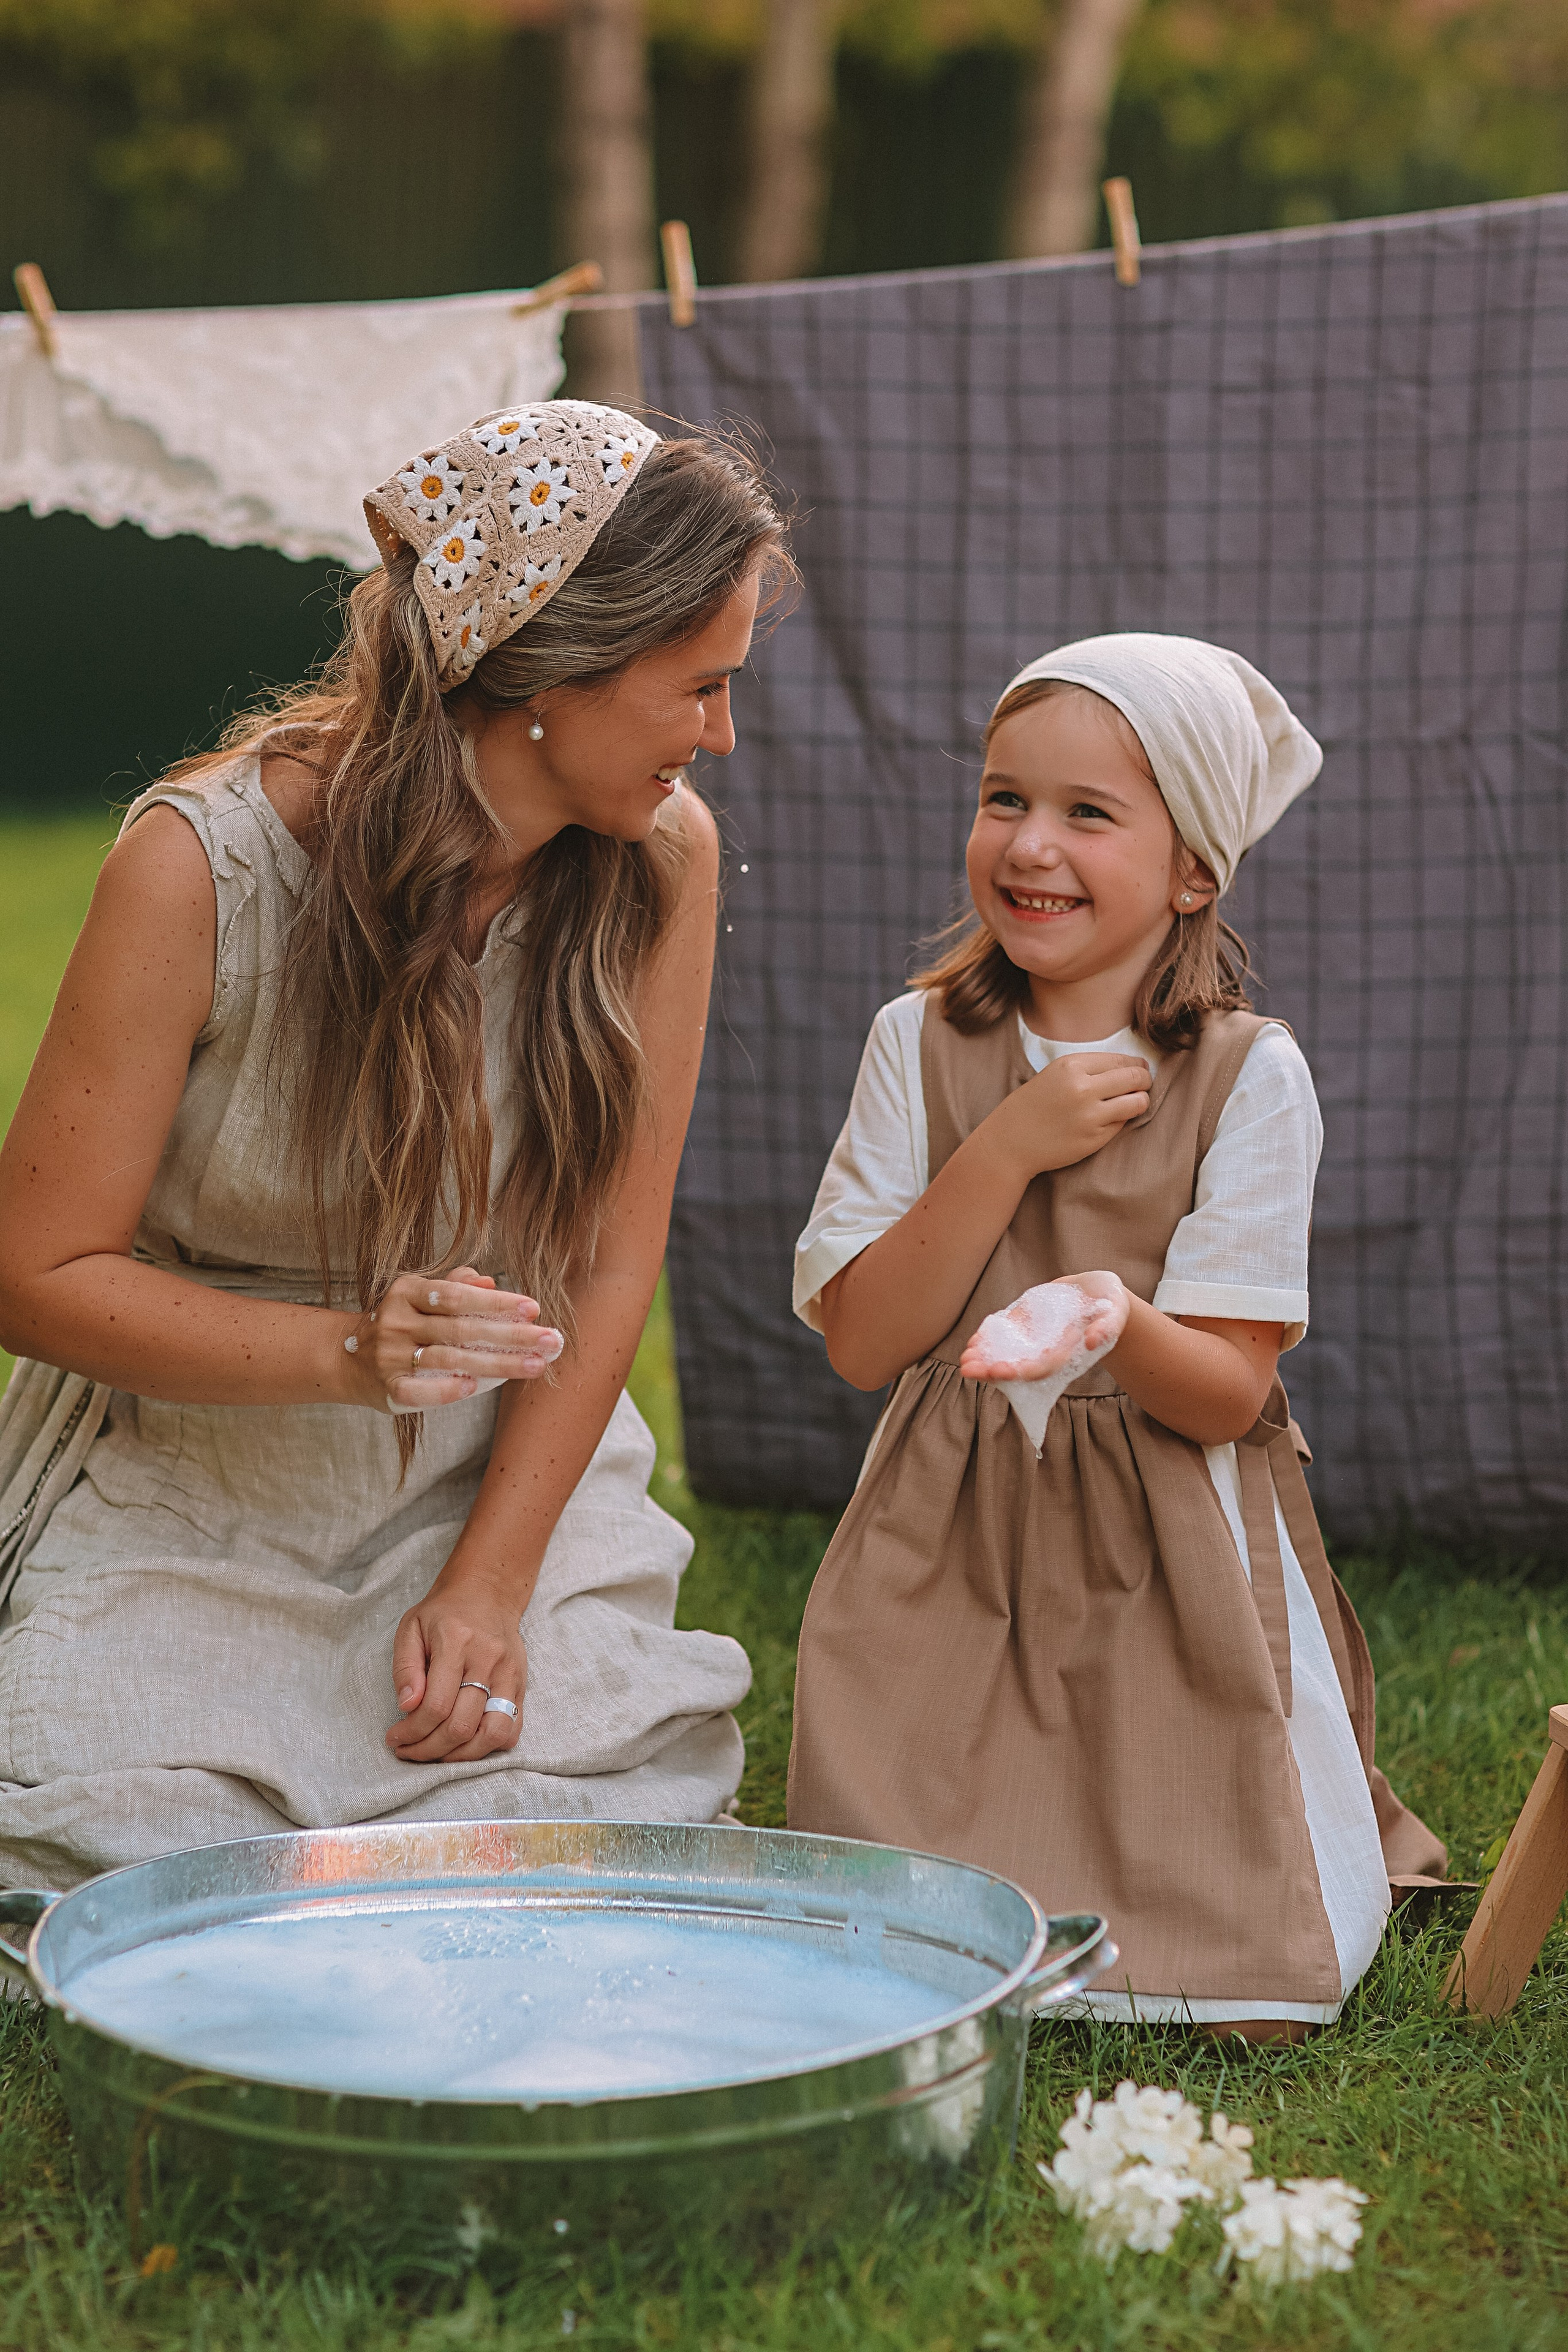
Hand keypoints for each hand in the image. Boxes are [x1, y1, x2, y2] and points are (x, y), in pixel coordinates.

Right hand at [339, 1265, 562, 1413]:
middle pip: (461, 1329)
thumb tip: (490, 1281)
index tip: (534, 1308)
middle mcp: (397, 1321)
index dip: (496, 1302)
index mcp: (407, 1291)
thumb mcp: (421, 1296)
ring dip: (496, 1364)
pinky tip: (473, 1387)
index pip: (458, 1295)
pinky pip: (418, 1391)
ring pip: (449, 1360)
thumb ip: (455, 1286)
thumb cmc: (402, 1323)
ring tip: (533, 1366)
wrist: (349, 1358)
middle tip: (550, 1341)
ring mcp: (389, 1356)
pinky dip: (445, 1389)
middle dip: (510, 1335)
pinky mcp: (386, 1388)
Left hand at [386, 1568, 527, 1762]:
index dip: (412, 1731)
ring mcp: (509, 1674)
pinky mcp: (521, 1684)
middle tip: (409, 1750)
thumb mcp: (410, 1629)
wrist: (487, 1593)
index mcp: (456, 1642)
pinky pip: (512, 1729)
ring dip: (460, 1756)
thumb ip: (405, 1668)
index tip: (395, 1738)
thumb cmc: (442, 1613)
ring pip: (492, 1734)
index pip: (436, 1705)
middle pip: (461, 1726)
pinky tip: (464, 1744)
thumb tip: (406, 1707)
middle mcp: (488, 1660)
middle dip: (429, 1749)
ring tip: (437, 1754)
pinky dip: (488, 1747)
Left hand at [958, 1270, 1129, 1382]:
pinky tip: (973, 1341)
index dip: (1020, 1370)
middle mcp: (1048, 1349)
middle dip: (992, 1368)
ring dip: (985, 1357)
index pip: (1040, 1367)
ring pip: (1007, 1352)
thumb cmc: (1111, 1307)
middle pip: (1018, 1364)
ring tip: (965, 1358)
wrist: (1100, 1294)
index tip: (998, 1371)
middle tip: (968, 1369)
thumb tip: (1091, 1341)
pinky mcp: (1029, 1321)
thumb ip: (1106, 1328)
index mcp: (1067, 1353)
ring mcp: (1036, 1337)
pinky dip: (989, 1339)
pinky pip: (1006, 1334)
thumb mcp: (1114, 1314)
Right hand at [982, 1053, 1150, 1183]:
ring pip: (1137, 1102)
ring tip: (1135, 1102)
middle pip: (1135, 1077)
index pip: (1120, 1059)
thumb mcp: (1055, 1074)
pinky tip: (1108, 1120)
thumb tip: (1133, 1068)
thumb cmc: (1033, 1106)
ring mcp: (1090, 1115)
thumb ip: (1089, 1069)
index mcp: (1071, 1066)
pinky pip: (1122, 1124)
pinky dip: (1121, 1120)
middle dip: (1145, 1080)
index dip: (1136, 1064)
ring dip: (1141, 1101)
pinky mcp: (1094, 1138)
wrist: (1010, 1141)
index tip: (1141, 1069)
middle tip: (1144, 1084)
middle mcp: (1083, 1088)